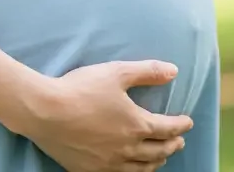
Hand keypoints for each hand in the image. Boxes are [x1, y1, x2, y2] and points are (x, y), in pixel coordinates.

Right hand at [21, 60, 192, 171]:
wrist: (46, 112)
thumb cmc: (81, 89)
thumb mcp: (116, 72)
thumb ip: (147, 71)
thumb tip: (174, 71)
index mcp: (136, 124)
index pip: (168, 128)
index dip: (180, 125)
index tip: (187, 122)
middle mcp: (128, 148)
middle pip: (159, 151)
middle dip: (172, 144)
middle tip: (179, 140)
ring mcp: (110, 163)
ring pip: (143, 168)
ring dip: (156, 161)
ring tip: (161, 156)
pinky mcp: (93, 171)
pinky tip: (133, 169)